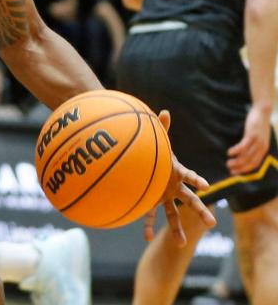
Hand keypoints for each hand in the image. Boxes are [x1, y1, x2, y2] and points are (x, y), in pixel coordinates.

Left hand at [143, 110, 216, 244]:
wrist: (144, 162)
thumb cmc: (155, 151)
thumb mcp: (158, 141)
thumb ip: (161, 128)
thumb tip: (163, 112)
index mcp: (177, 172)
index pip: (190, 176)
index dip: (197, 180)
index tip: (206, 186)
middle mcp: (174, 187)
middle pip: (190, 201)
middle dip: (200, 211)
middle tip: (212, 223)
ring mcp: (164, 197)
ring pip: (173, 215)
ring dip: (177, 229)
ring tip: (181, 245)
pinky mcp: (151, 201)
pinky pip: (150, 216)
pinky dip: (148, 226)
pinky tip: (146, 238)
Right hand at [227, 103, 272, 174]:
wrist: (263, 111)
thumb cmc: (258, 124)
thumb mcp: (258, 137)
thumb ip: (254, 145)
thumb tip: (244, 153)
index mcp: (263, 149)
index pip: (255, 164)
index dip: (245, 170)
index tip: (235, 173)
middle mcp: (262, 147)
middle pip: (250, 162)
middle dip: (240, 168)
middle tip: (229, 169)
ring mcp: (257, 141)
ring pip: (247, 156)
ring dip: (237, 161)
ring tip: (228, 162)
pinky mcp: (252, 135)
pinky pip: (243, 146)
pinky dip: (236, 151)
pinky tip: (229, 152)